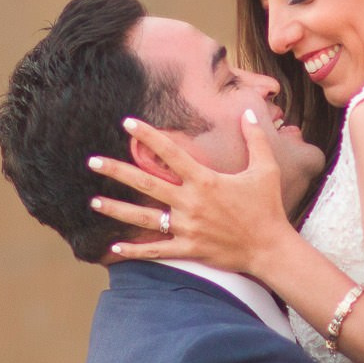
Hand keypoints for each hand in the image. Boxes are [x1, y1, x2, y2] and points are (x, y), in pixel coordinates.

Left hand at [90, 110, 297, 277]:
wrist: (270, 248)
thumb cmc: (268, 207)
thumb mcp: (266, 169)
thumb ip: (255, 139)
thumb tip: (248, 112)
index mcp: (205, 180)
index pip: (170, 153)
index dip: (148, 136)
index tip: (128, 124)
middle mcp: (190, 202)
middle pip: (146, 183)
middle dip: (117, 171)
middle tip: (93, 162)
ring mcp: (186, 227)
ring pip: (144, 217)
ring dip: (117, 209)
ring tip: (93, 202)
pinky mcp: (188, 248)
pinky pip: (156, 250)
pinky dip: (134, 250)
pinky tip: (113, 247)